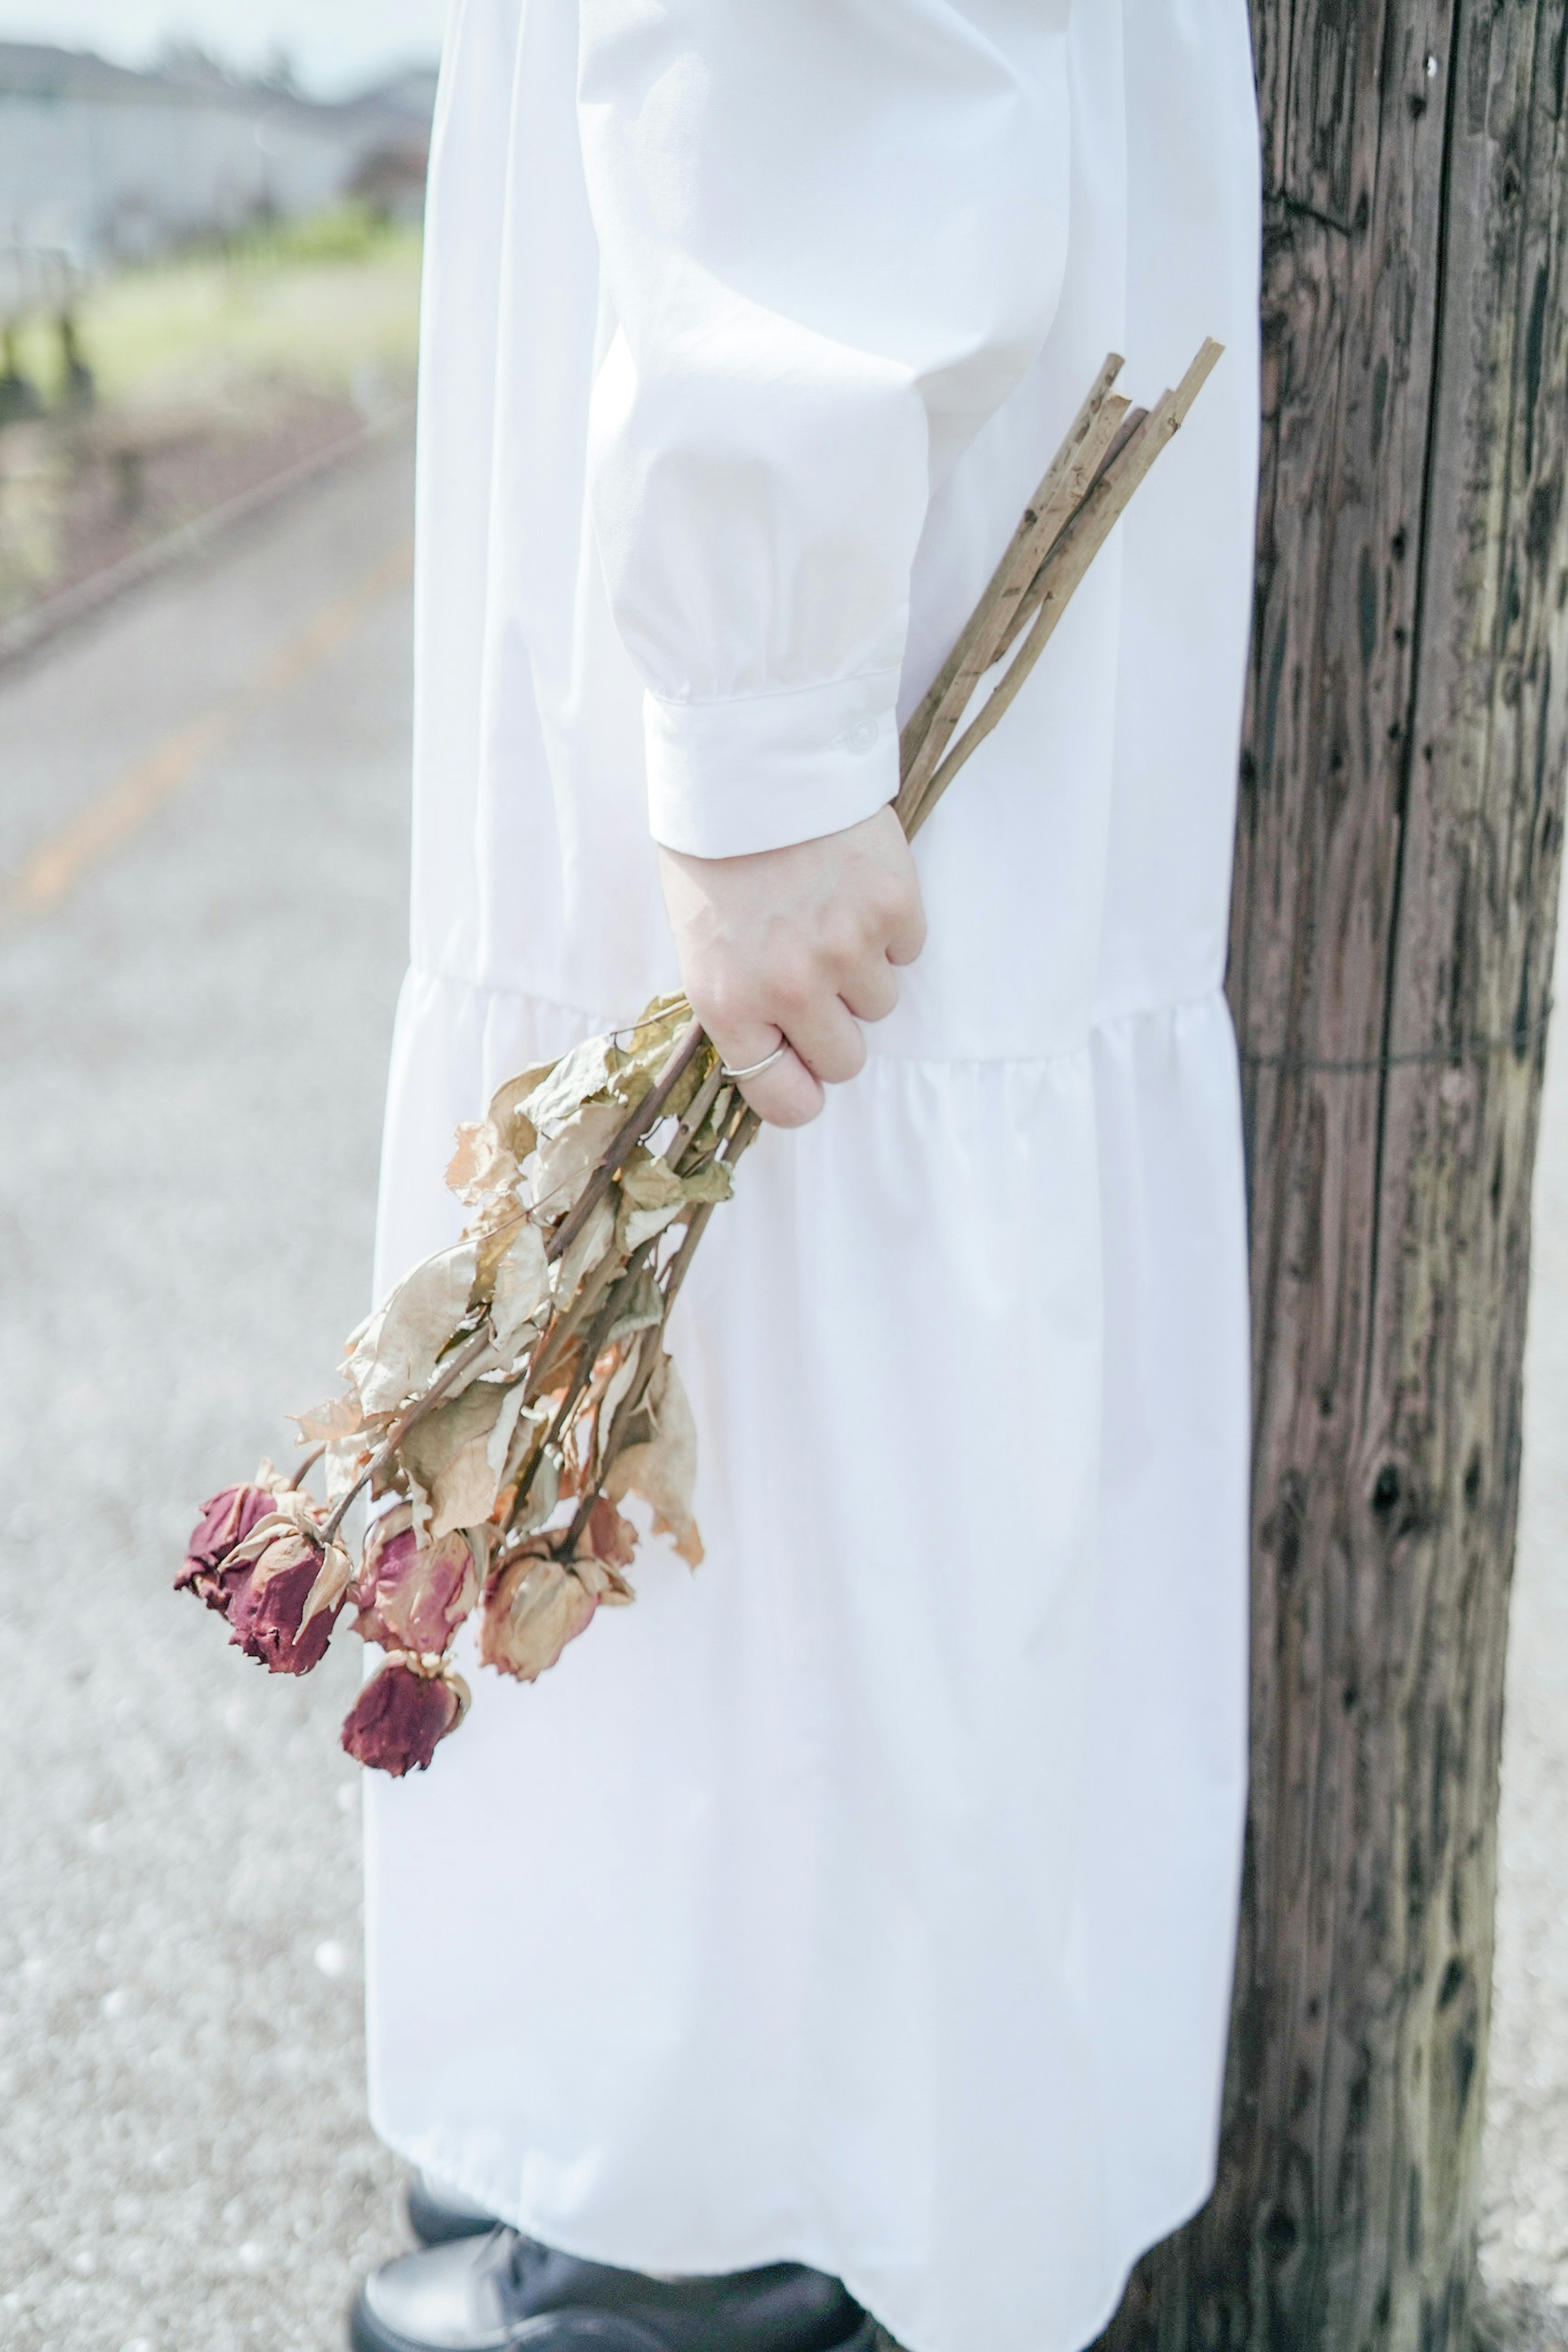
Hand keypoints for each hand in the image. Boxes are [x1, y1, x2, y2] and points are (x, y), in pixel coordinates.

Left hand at [657, 805, 926, 1126]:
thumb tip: (783, 1054)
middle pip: (846, 1060)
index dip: (802, 1088)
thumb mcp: (701, 939)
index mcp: (729, 1001)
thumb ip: (741, 1003)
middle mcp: (790, 987)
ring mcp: (847, 948)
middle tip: (819, 976)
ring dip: (863, 968)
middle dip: (837, 1026)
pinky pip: (908, 948)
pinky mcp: (894, 907)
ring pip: (881, 1002)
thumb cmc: (715, 846)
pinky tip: (853, 884)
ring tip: (828, 911)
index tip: (806, 1070)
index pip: (785, 1100)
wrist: (753, 757)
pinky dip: (890, 924)